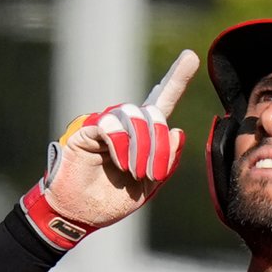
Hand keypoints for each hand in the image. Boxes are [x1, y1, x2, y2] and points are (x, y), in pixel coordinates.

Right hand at [21, 50, 198, 247]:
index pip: (162, 102)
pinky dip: (121, 145)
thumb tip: (178, 131)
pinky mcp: (87, 129)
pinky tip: (119, 163)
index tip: (191, 56)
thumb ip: (166, 161)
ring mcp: (106, 125)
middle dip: (160, 145)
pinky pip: (111, 125)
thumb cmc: (111, 201)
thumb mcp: (148, 185)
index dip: (176, 79)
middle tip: (152, 174)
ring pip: (135, 116)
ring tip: (135, 172)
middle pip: (154, 114)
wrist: (80, 214)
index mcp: (142, 136)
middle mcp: (125, 125)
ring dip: (142, 146)